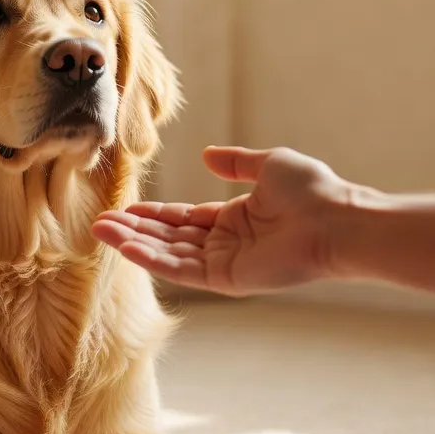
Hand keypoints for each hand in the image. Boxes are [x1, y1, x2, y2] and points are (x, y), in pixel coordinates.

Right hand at [92, 146, 354, 296]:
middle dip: (135, 230)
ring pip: (169, 254)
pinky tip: (128, 247)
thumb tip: (207, 155)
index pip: (184, 219)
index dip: (154, 214)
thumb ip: (236, 162)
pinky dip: (154, 258)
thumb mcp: (268, 165)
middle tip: (99, 223)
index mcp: (234, 219)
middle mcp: (226, 244)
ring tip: (101, 232)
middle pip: (170, 237)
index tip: (125, 207)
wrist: (335, 219)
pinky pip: (182, 269)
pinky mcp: (227, 279)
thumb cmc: (312, 190)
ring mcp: (225, 263)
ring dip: (135, 244)